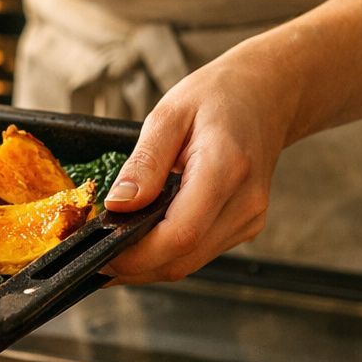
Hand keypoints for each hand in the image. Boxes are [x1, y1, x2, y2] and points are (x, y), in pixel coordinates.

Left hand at [101, 54, 297, 283]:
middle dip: (134, 266)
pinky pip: (198, 253)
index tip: (100, 250)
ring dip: (148, 264)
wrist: (266, 96)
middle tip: (96, 253)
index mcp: (226, 169)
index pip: (179, 234)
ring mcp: (249, 219)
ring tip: (115, 243)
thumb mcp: (169, 114)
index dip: (135, 254)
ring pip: (188, 263)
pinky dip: (167, 252)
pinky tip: (145, 235)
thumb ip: (144, 163)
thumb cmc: (219, 97)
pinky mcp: (245, 226)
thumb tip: (118, 205)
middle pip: (182, 259)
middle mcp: (245, 203)